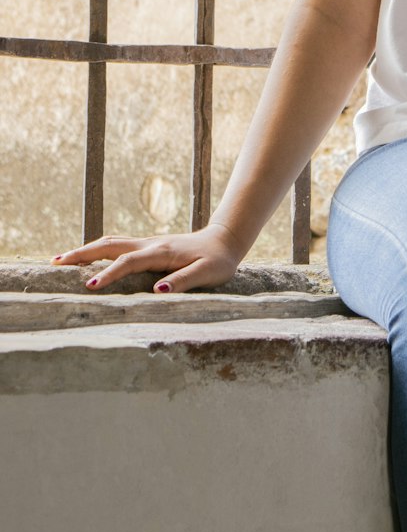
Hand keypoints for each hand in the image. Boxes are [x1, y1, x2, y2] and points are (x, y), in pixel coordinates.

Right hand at [50, 221, 245, 293]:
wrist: (226, 239)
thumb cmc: (218, 261)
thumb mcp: (208, 273)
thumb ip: (184, 281)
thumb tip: (157, 292)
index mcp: (161, 252)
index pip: (128, 262)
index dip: (109, 274)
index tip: (90, 286)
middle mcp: (149, 244)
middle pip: (109, 245)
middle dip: (82, 253)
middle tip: (54, 264)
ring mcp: (147, 243)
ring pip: (110, 242)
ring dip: (86, 250)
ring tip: (60, 260)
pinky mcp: (148, 246)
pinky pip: (117, 246)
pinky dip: (98, 250)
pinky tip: (88, 258)